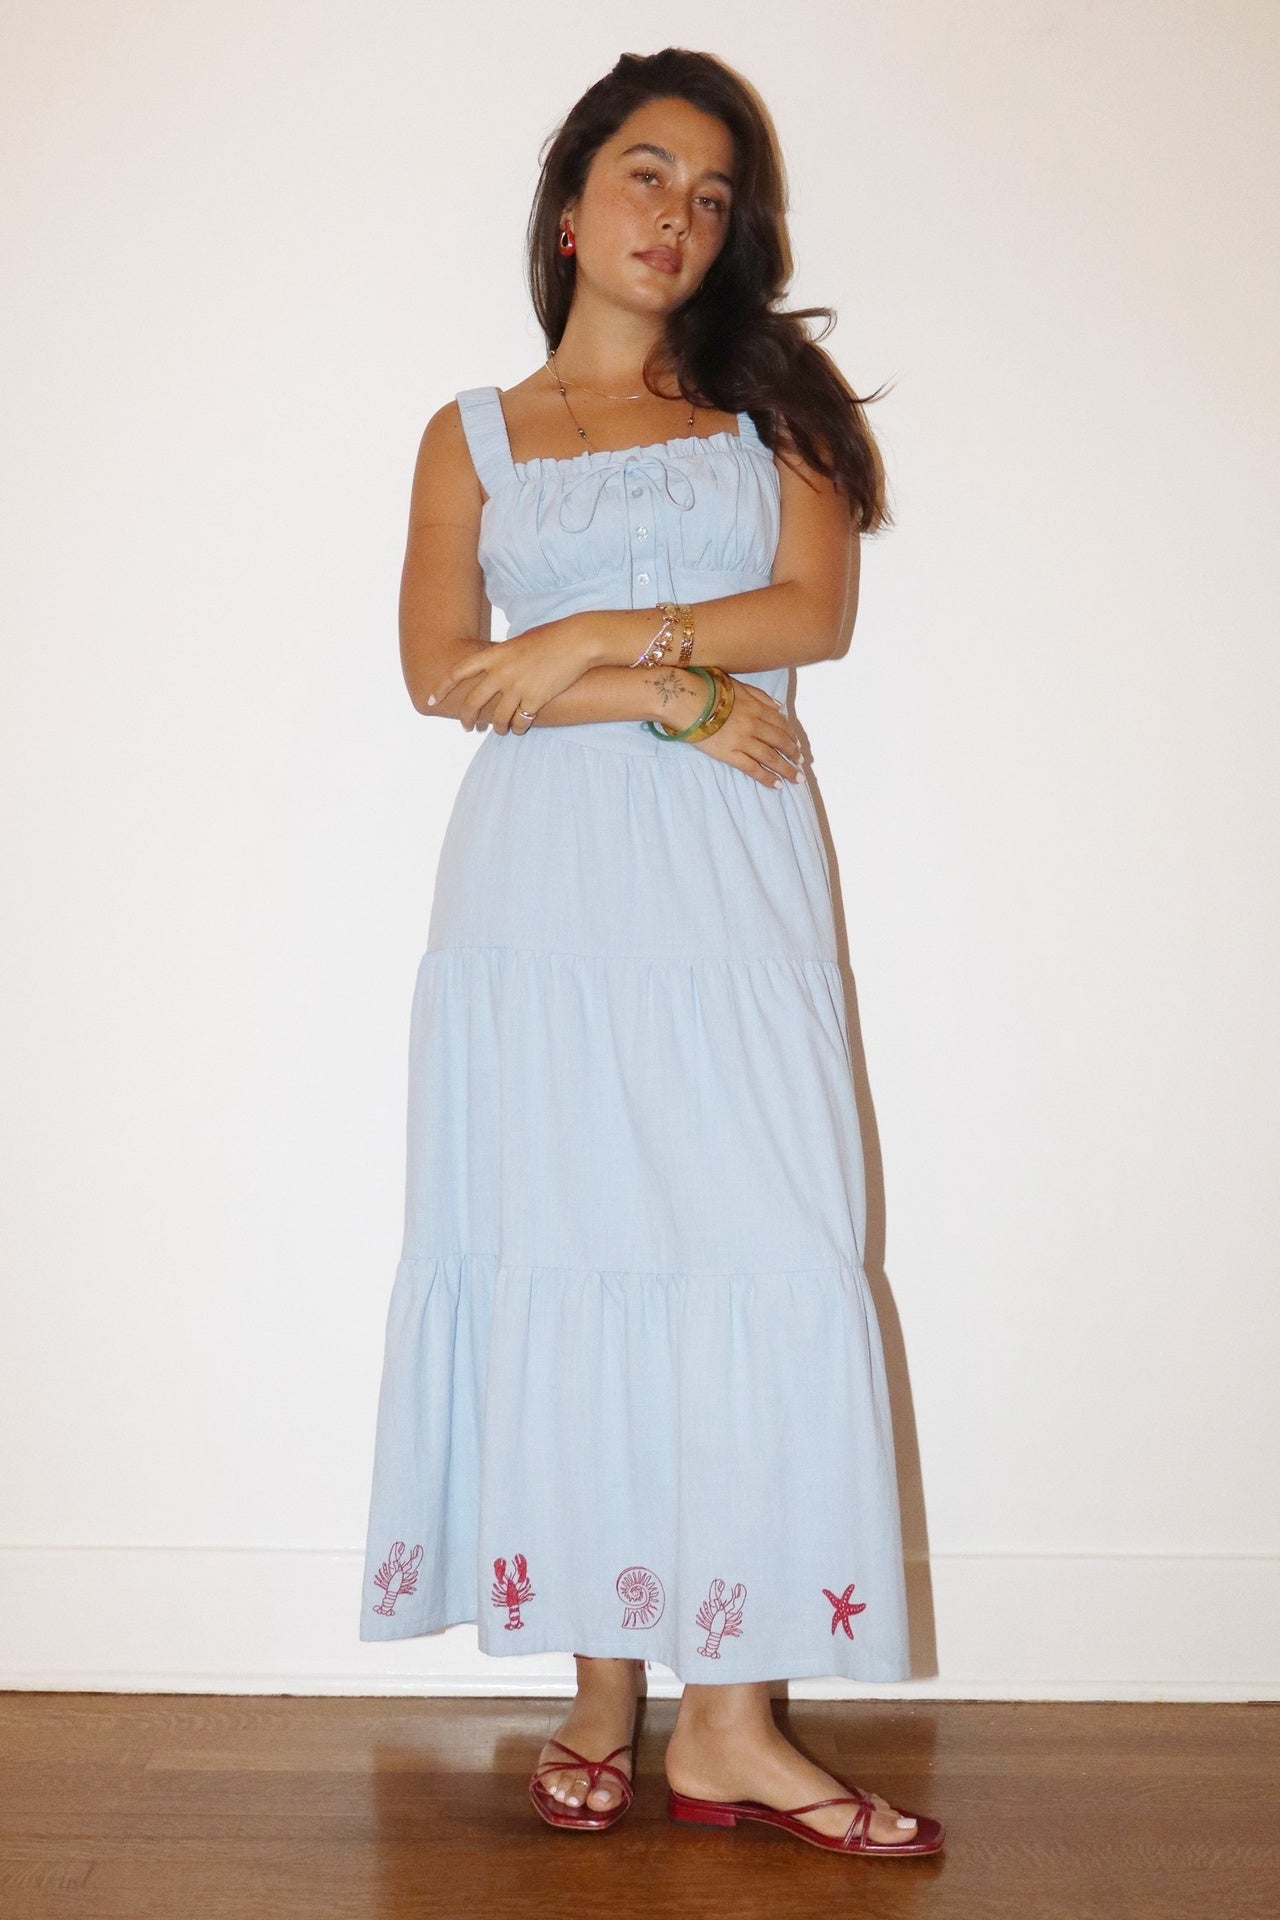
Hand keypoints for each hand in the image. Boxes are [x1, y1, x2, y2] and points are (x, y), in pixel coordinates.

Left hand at [426, 615, 592, 732]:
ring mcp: (517, 688)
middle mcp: (501, 672)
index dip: (441, 688)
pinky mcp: (535, 700)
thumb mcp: (519, 642)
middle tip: (467, 727)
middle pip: (473, 702)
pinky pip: (519, 722)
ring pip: (497, 718)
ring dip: (496, 728)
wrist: (577, 641)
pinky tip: (518, 728)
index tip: (431, 701)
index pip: (457, 672)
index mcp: (494, 655)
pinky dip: (517, 728)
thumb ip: (503, 658)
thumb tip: (494, 673)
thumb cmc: (551, 637)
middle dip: (467, 719)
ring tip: (498, 730)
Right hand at [688, 680, 805, 788]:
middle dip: (793, 753)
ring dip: (786, 768)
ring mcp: (743, 741)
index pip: (780, 723)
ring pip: (771, 757)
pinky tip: (777, 784)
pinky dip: (766, 777)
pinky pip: (752, 768)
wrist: (686, 700)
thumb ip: (760, 696)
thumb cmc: (708, 689)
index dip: (790, 735)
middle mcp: (754, 725)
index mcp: (757, 707)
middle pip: (780, 741)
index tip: (796, 744)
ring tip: (796, 778)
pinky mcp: (730, 754)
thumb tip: (779, 706)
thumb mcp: (738, 685)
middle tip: (801, 763)